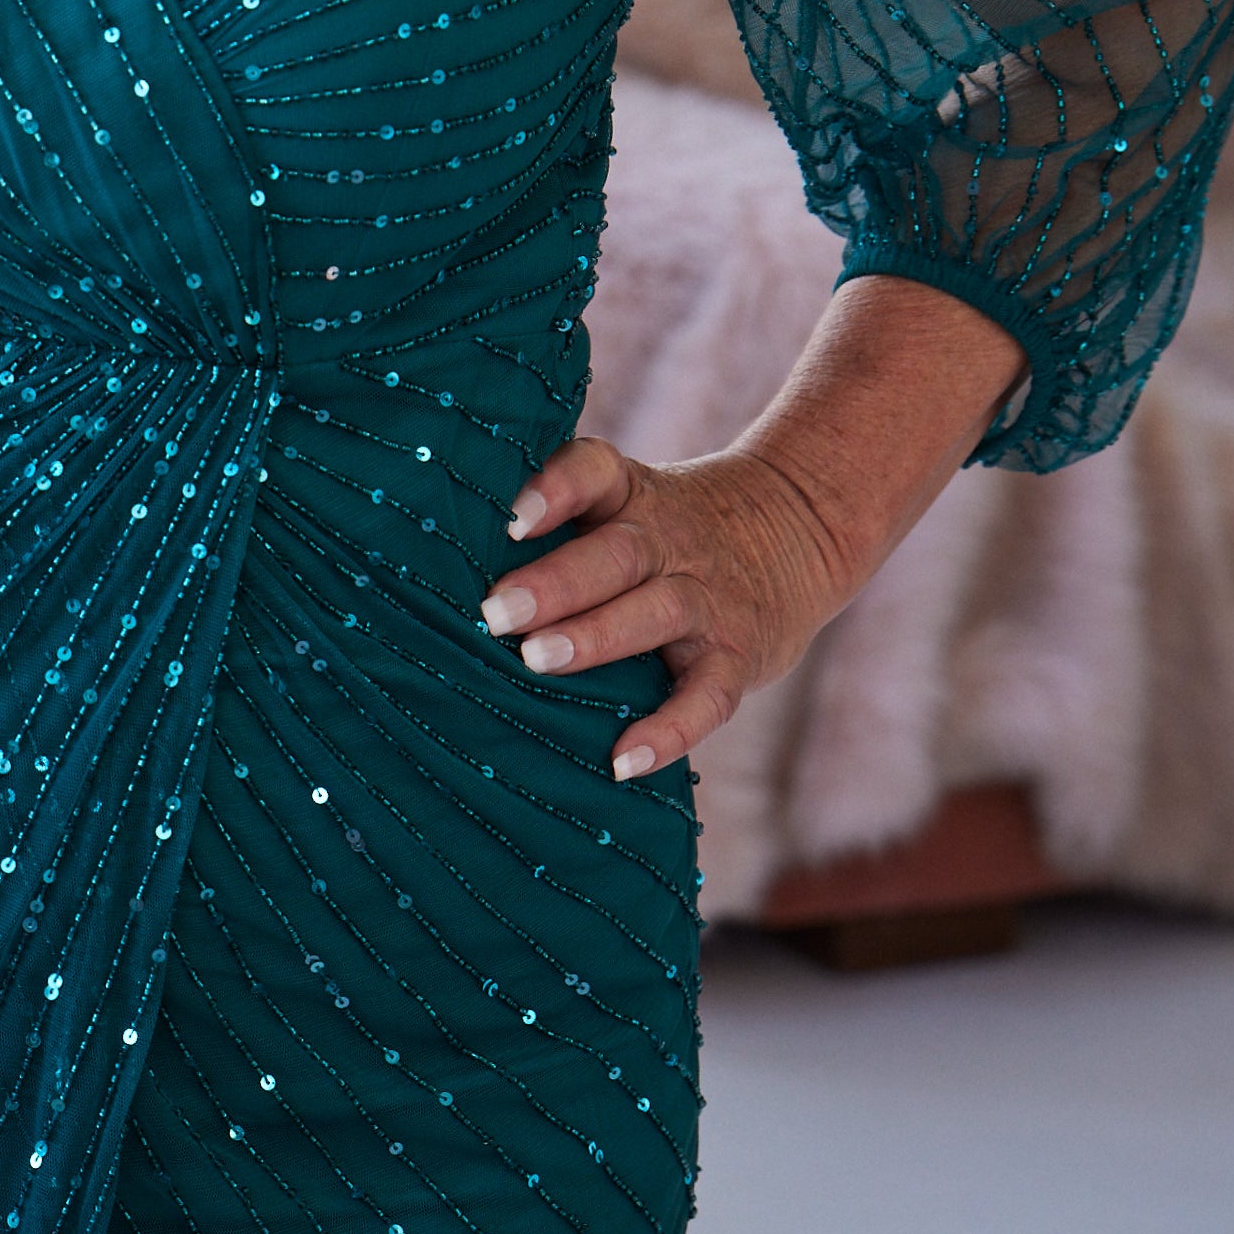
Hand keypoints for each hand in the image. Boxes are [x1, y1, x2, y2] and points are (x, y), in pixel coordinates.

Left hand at [479, 435, 856, 780]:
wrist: (798, 528)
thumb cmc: (668, 526)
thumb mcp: (629, 498)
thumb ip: (560, 518)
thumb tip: (435, 560)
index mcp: (633, 495)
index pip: (595, 472)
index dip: (556, 488)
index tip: (510, 515)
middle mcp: (670, 541)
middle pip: (615, 554)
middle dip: (555, 582)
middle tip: (493, 611)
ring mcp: (708, 599)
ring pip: (655, 612)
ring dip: (596, 636)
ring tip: (537, 660)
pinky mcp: (739, 656)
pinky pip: (708, 697)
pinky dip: (669, 730)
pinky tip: (623, 761)